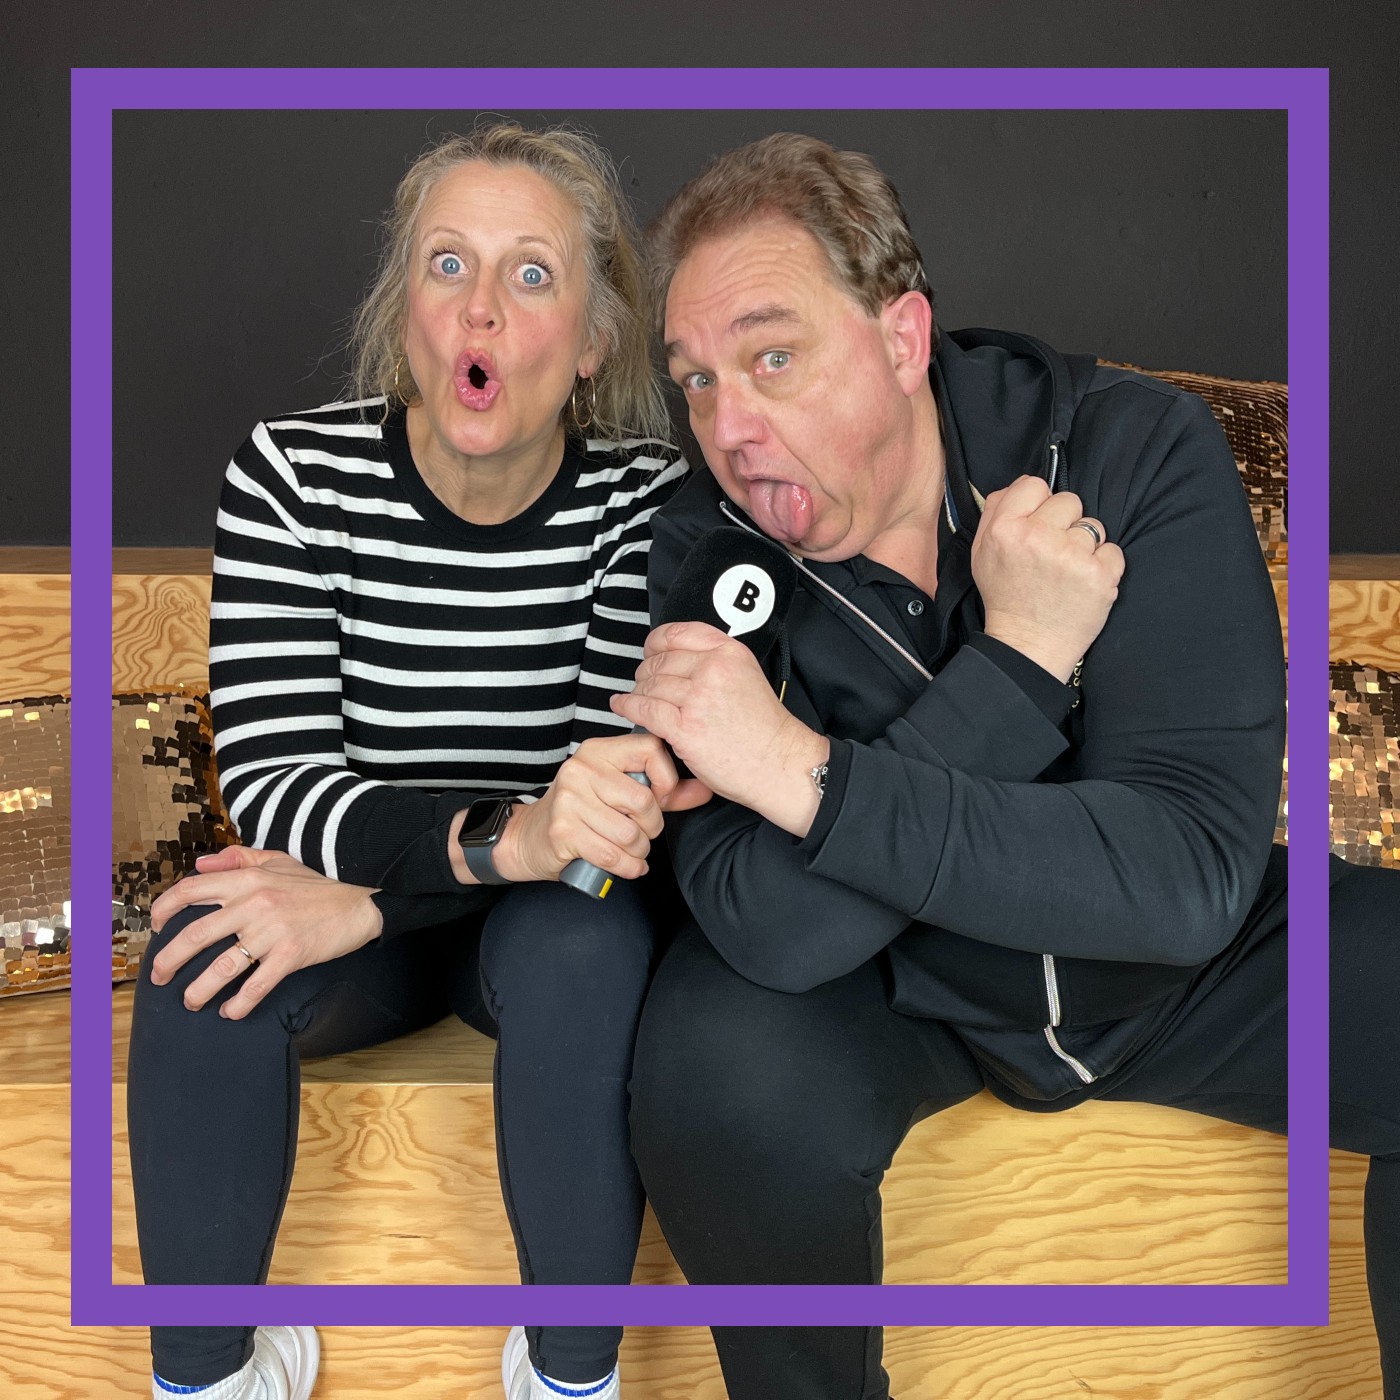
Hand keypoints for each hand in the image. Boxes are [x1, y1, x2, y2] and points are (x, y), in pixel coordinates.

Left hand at [148, 846, 383, 1018]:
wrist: (358, 906)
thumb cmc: (316, 886)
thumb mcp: (277, 860)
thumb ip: (238, 858)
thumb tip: (200, 864)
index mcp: (247, 880)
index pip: (190, 889)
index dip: (164, 909)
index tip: (156, 927)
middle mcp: (254, 904)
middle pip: (195, 935)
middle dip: (168, 960)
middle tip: (159, 976)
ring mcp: (272, 931)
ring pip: (222, 967)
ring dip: (199, 990)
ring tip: (191, 1001)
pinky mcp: (291, 954)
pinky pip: (256, 985)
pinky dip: (239, 1004)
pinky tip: (230, 1012)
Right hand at [491, 732, 711, 883]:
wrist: (532, 838)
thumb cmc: (584, 813)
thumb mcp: (622, 793)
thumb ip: (666, 791)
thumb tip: (707, 787)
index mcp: (600, 750)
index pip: (651, 749)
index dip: (667, 779)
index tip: (660, 798)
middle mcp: (582, 768)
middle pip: (644, 801)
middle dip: (652, 827)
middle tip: (642, 833)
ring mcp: (569, 799)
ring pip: (630, 833)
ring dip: (639, 851)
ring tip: (631, 850)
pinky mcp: (563, 831)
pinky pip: (613, 855)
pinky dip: (628, 868)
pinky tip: (628, 866)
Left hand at [610, 622, 828, 835]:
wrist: (778, 761)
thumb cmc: (764, 728)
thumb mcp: (747, 675)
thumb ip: (716, 661)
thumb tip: (678, 659)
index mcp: (729, 653)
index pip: (678, 633)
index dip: (656, 642)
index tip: (650, 650)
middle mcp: (713, 669)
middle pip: (660, 661)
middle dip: (646, 672)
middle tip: (643, 683)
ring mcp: (698, 698)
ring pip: (649, 685)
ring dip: (637, 692)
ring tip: (635, 698)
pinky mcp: (685, 727)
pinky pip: (644, 708)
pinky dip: (627, 706)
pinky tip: (621, 706)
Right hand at [972, 476, 1125, 680]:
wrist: (1028, 646)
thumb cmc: (1006, 597)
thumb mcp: (982, 553)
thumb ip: (995, 512)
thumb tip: (1021, 484)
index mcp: (1005, 529)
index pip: (1034, 484)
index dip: (1038, 503)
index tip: (1038, 525)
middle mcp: (1037, 537)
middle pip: (1069, 500)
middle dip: (1064, 523)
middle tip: (1052, 553)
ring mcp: (1071, 556)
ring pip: (1093, 525)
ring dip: (1085, 546)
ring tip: (1067, 571)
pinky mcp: (1099, 575)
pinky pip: (1112, 550)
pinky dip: (1103, 567)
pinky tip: (1083, 583)